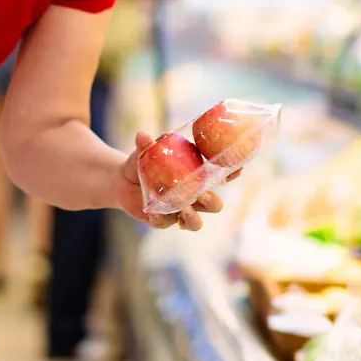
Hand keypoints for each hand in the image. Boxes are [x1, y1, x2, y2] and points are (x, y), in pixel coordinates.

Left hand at [115, 131, 236, 231]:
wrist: (122, 180)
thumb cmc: (142, 162)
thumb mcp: (144, 153)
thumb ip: (146, 145)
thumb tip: (142, 135)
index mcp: (195, 177)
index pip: (219, 177)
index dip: (231, 173)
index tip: (237, 167)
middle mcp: (192, 196)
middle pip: (214, 205)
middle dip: (212, 201)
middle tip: (202, 194)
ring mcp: (179, 211)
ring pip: (196, 223)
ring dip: (193, 218)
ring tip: (184, 210)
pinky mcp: (162, 221)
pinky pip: (166, 225)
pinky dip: (161, 220)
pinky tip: (154, 213)